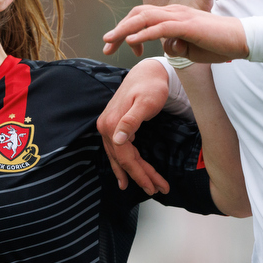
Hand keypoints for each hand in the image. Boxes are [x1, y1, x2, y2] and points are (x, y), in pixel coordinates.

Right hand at [97, 60, 170, 195]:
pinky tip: (124, 171)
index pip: (126, 157)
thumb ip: (131, 121)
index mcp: (112, 124)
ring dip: (131, 173)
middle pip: (122, 160)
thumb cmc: (151, 86)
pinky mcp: (112, 125)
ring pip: (119, 157)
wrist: (147, 73)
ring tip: (142, 186)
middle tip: (157, 189)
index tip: (155, 186)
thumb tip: (117, 139)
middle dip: (140, 176)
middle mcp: (106, 128)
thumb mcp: (145, 103)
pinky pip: (116, 150)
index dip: (140, 174)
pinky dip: (122, 163)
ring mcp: (107, 127)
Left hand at [102, 4, 248, 62]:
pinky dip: (143, 34)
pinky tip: (130, 42)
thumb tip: (165, 48)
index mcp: (173, 14)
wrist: (241, 40)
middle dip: (119, 29)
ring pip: (145, 18)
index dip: (126, 29)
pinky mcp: (188, 26)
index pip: (143, 17)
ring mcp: (181, 17)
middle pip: (139, 15)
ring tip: (109, 40)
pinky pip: (161, 28)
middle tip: (104, 44)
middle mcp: (174, 11)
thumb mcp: (189, 48)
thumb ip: (175, 46)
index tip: (115, 46)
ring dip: (125, 30)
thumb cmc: (217, 44)